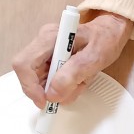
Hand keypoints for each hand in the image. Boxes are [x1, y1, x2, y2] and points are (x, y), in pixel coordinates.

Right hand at [13, 11, 132, 107]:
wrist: (110, 32)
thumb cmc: (105, 39)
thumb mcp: (95, 57)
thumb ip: (73, 74)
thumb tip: (52, 93)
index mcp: (50, 37)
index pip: (24, 64)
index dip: (30, 86)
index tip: (44, 101)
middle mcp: (42, 43)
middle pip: (29, 74)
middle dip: (48, 90)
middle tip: (71, 91)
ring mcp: (44, 51)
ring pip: (39, 81)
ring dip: (58, 90)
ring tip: (80, 83)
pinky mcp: (49, 59)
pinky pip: (48, 80)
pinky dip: (62, 87)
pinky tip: (77, 80)